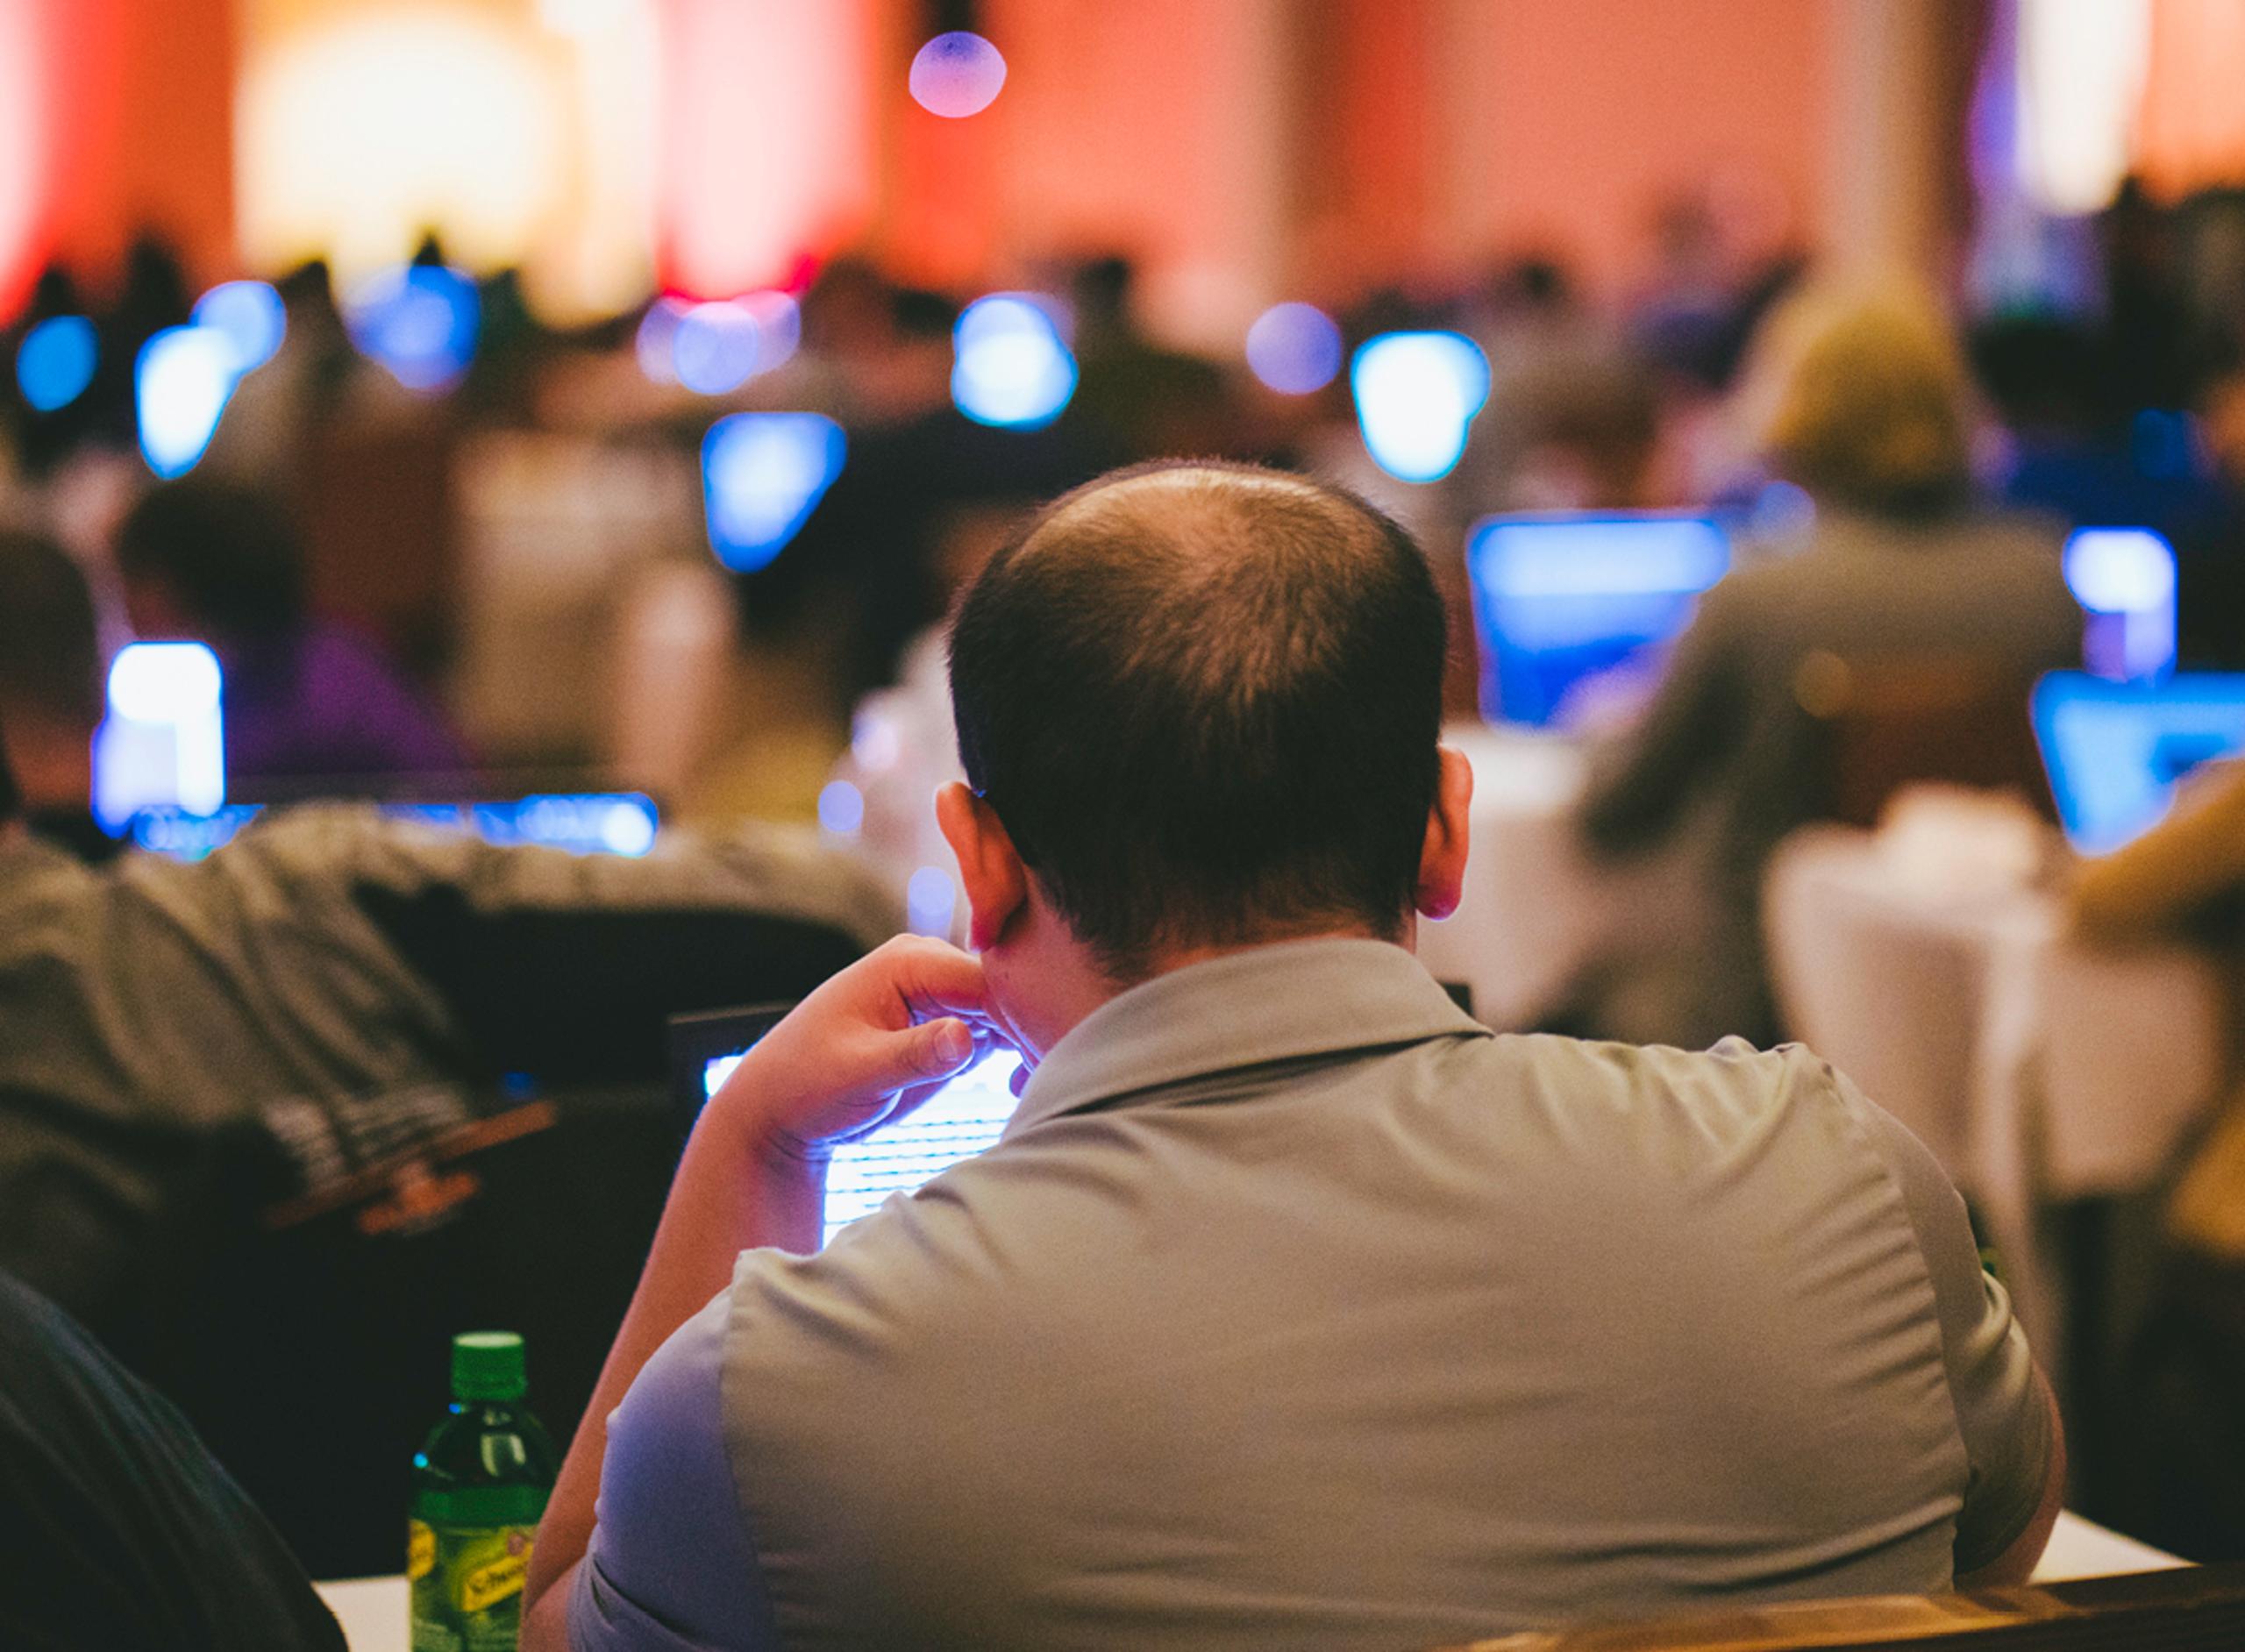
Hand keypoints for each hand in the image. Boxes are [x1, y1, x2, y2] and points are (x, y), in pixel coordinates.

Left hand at [707, 936, 1013, 1160]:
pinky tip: (1016, 1085)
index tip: (1041, 1054)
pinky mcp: (949, 1028)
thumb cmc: (805, 1083)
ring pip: (1010, 1012)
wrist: (780, 1108)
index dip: (1022, 1013)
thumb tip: (966, 1037)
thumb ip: (913, 1054)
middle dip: (1032, 1028)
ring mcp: (943, 997)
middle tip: (1040, 1074)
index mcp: (907, 961)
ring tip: (1028, 1081)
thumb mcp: (857, 1073)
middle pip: (1008, 990)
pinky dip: (1014, 1056)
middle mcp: (932, 969)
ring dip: (1028, 1044)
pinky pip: (999, 1034)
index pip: (987, 977)